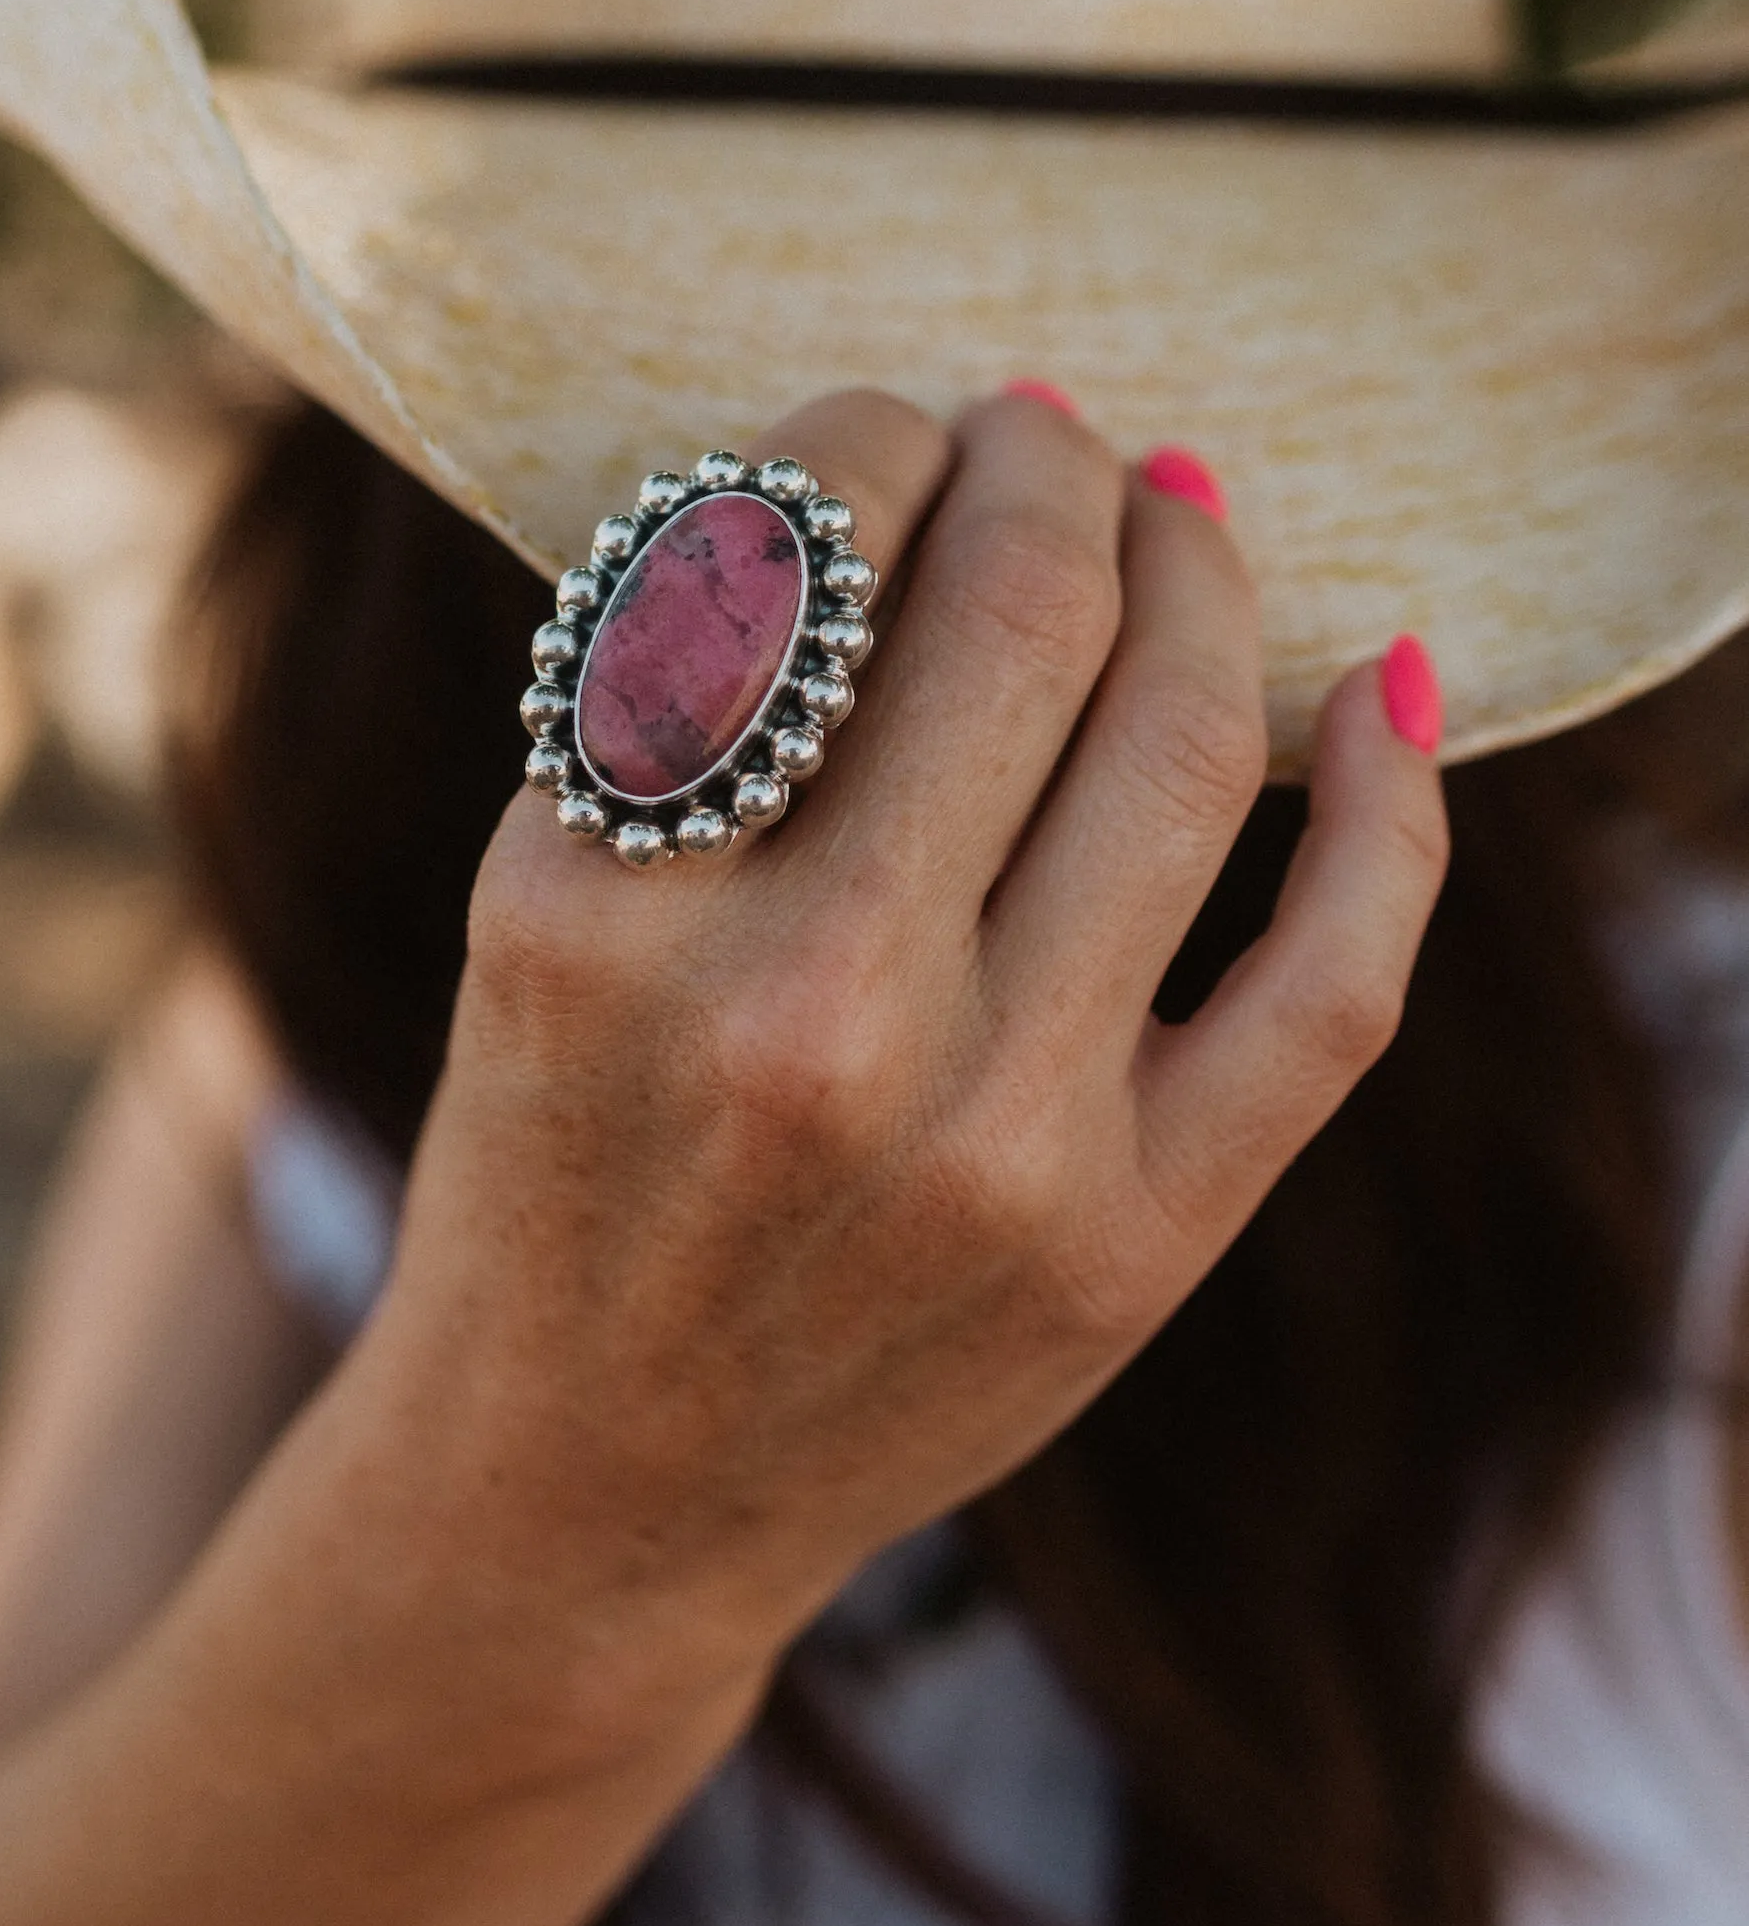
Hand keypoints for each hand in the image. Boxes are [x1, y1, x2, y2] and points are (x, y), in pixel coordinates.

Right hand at [362, 386, 1449, 1691]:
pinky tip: (1380, 689)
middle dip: (1052, 471)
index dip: (876, 433)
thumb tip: (915, 477)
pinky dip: (1392, 810)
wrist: (581, 1497)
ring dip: (1201, 575)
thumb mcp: (533, 922)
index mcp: (602, 912)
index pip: (799, 553)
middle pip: (1019, 623)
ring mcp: (988, 1143)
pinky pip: (1333, 979)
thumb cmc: (551, 1166)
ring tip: (1174, 515)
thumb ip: (681, 718)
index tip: (895, 428)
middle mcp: (798, 1017)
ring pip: (1184, 752)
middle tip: (1046, 435)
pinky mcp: (1130, 1245)